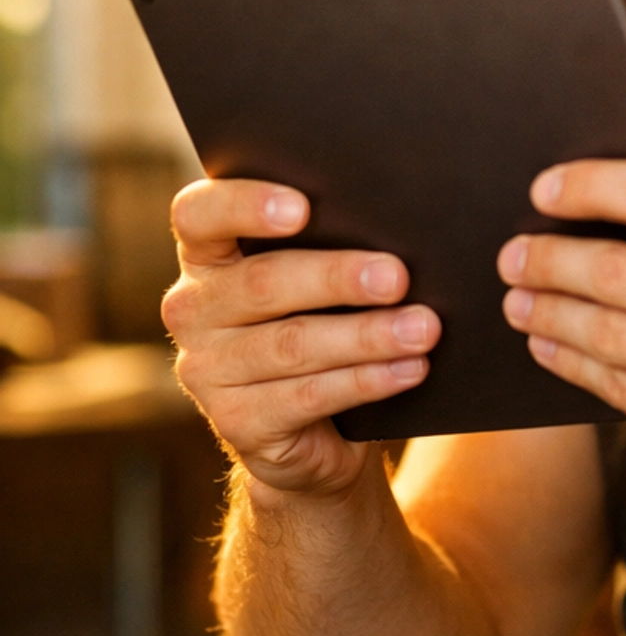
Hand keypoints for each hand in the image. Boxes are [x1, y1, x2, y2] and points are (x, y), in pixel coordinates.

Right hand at [163, 180, 439, 496]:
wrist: (314, 430)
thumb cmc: (323, 325)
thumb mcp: (315, 283)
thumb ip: (330, 246)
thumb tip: (394, 231)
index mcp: (207, 256)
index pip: (198, 215)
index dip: (244, 205)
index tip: (303, 207)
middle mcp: (193, 309)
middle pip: (262, 283)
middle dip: (336, 278)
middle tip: (397, 277)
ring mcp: (207, 370)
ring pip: (291, 344)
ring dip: (366, 335)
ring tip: (422, 328)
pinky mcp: (237, 422)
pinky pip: (306, 397)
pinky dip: (366, 380)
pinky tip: (408, 369)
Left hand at [498, 106, 625, 526]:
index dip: (590, 185)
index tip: (546, 188)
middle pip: (611, 267)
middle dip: (546, 257)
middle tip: (512, 252)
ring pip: (599, 330)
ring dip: (544, 311)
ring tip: (517, 297)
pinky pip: (610, 384)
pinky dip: (568, 360)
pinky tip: (548, 344)